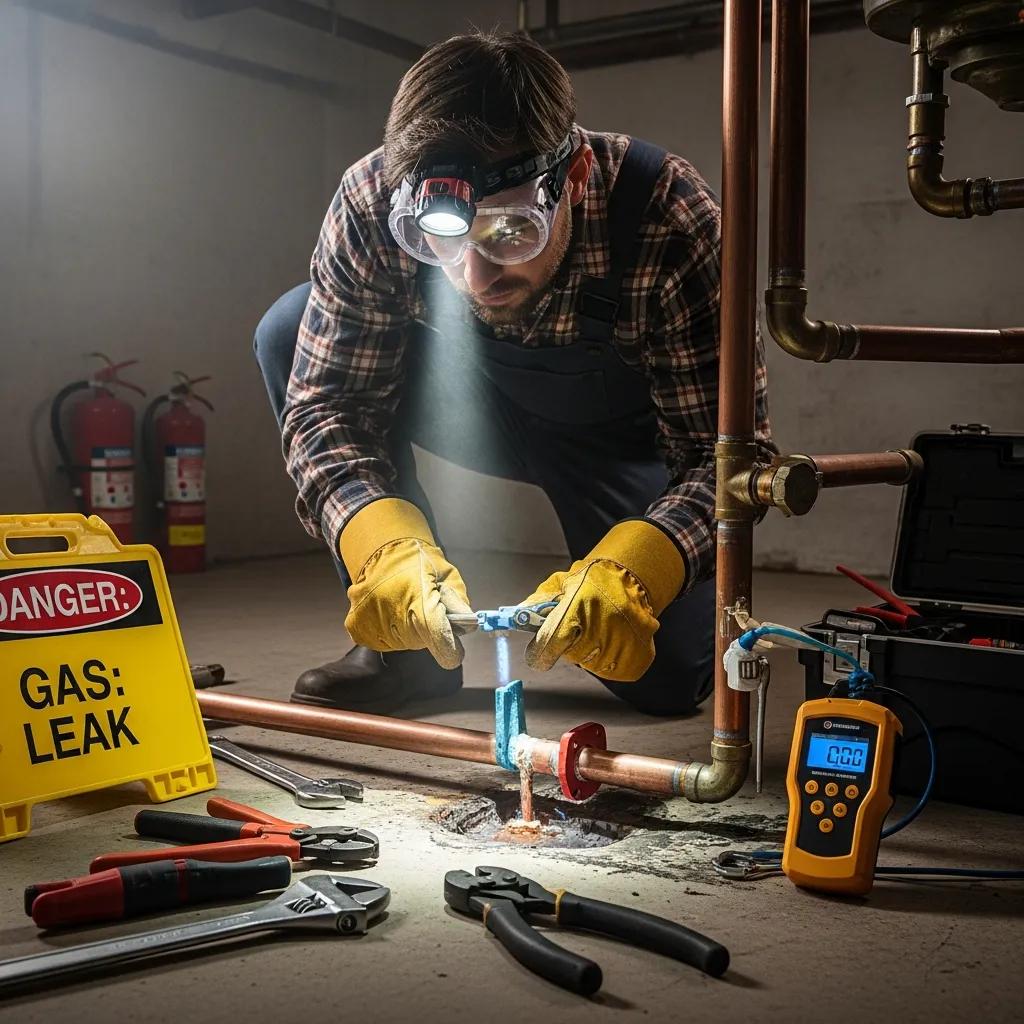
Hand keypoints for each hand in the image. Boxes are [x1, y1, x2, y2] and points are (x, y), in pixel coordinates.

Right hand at [340, 499, 471, 669]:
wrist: (380, 551)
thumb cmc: (417, 562)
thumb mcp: (446, 574)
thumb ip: (458, 601)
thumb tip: (466, 625)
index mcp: (417, 596)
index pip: (437, 634)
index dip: (449, 647)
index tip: (455, 652)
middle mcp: (392, 612)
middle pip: (421, 641)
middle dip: (429, 631)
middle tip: (425, 609)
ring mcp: (372, 621)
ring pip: (403, 643)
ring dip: (409, 631)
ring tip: (406, 607)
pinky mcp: (357, 628)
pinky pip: (383, 641)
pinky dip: (390, 632)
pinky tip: (391, 613)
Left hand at [519, 520, 683, 682]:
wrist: (635, 580)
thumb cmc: (595, 580)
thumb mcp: (564, 582)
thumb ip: (540, 600)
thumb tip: (518, 615)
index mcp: (579, 606)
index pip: (551, 642)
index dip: (540, 653)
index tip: (537, 656)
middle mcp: (601, 627)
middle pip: (571, 655)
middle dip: (570, 645)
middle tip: (580, 628)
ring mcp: (621, 644)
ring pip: (591, 664)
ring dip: (590, 652)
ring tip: (600, 630)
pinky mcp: (636, 657)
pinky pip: (612, 671)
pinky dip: (609, 660)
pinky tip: (613, 640)